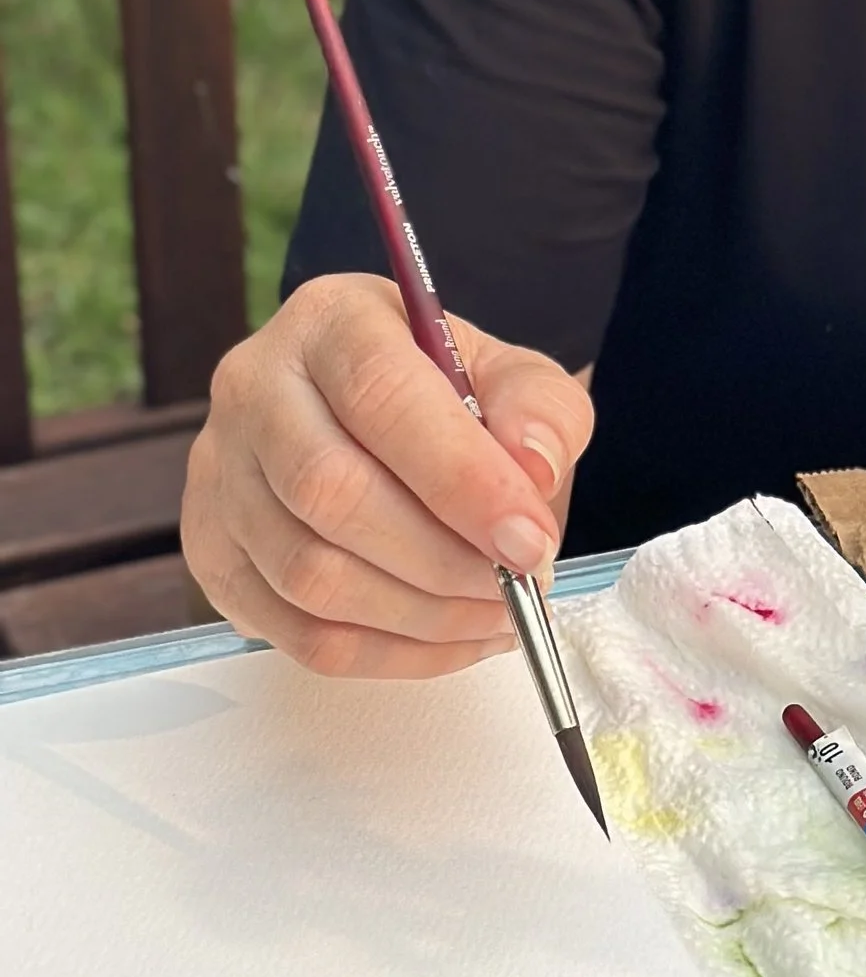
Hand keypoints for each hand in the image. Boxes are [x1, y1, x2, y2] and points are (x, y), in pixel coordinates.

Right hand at [182, 274, 595, 678]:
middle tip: (520, 583)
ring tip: (498, 612)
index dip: (461, 479)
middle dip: (443, 559)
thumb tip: (533, 469)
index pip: (382, 398)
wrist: (383, 420)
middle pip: (331, 494)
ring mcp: (219, 476)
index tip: (530, 538)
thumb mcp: (512, 376)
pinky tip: (451, 638)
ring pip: (309, 575)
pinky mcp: (213, 554)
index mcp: (329, 322)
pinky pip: (296, 633)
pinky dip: (388, 654)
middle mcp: (253, 390)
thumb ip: (540, 411)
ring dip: (421, 615)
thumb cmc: (448, 396)